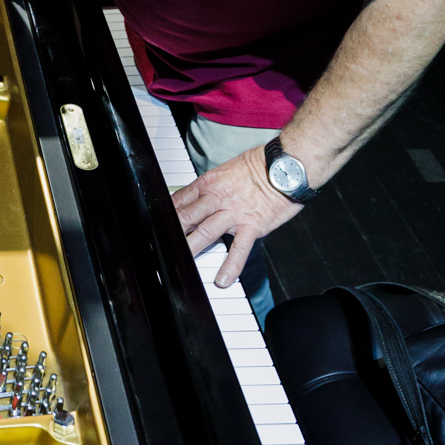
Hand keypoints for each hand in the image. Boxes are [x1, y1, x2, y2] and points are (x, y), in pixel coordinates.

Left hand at [171, 144, 300, 286]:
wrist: (287, 166)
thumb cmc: (261, 165)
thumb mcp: (228, 169)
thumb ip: (212, 185)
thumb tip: (198, 196)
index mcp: (210, 182)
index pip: (180, 198)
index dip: (166, 212)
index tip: (157, 223)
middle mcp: (218, 198)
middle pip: (187, 217)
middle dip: (172, 231)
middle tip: (160, 244)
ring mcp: (234, 213)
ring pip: (205, 232)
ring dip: (190, 248)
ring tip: (179, 263)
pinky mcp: (253, 226)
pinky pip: (239, 249)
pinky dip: (231, 265)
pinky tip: (222, 279)